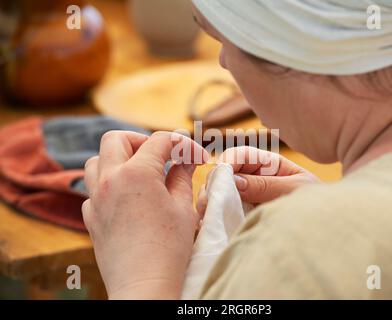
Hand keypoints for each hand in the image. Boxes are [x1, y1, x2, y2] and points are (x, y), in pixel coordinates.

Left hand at [82, 131, 207, 298]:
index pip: (161, 141)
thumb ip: (182, 176)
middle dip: (141, 140)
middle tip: (161, 155)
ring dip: (117, 159)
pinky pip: (93, 190)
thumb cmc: (169, 248)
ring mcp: (96, 199)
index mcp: (137, 173)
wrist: (144, 284)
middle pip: (116, 139)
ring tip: (139, 173)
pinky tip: (127, 199)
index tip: (197, 156)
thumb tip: (186, 160)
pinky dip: (108, 185)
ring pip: (96, 161)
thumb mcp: (183, 207)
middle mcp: (110, 180)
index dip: (183, 144)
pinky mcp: (91, 218)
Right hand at [197, 146, 318, 214]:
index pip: (238, 155)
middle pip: (222, 173)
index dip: (225, 165)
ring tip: (209, 214)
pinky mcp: (241, 214)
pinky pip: (221, 210)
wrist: (326, 226)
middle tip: (209, 203)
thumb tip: (234, 181)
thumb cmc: (316, 203)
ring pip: (217, 191)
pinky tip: (212, 221)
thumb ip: (266, 185)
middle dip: (214, 184)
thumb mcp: (295, 190)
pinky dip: (213, 214)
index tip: (220, 182)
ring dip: (210, 200)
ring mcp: (246, 196)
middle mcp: (253, 177)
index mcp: (267, 164)